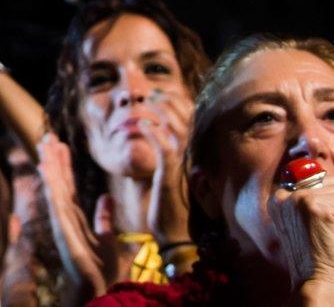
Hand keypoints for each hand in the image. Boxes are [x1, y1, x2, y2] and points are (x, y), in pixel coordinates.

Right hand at [37, 133, 113, 296]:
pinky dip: (50, 185)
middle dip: (53, 160)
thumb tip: (106, 197)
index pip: (68, 185)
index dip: (64, 165)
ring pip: (54, 188)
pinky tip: (45, 168)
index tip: (60, 145)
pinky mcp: (62, 230)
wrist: (102, 289)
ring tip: (45, 144)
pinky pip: (55, 202)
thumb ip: (105, 217)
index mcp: (77, 218)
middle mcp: (66, 218)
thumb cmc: (105, 270)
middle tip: (47, 137)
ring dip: (49, 166)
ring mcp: (62, 224)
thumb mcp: (110, 237)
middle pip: (58, 182)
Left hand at [140, 89, 192, 244]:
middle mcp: (190, 161)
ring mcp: (181, 169)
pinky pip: (164, 150)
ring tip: (149, 100)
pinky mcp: (170, 178)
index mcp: (191, 160)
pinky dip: (154, 134)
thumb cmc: (173, 213)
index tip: (163, 95)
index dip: (179, 106)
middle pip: (187, 122)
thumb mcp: (173, 182)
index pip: (190, 125)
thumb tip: (174, 147)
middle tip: (154, 93)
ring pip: (178, 131)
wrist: (177, 240)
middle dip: (171, 103)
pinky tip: (142, 124)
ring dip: (163, 112)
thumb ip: (173, 164)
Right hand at [269, 180, 333, 299]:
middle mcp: (283, 196)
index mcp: (278, 198)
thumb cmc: (317, 254)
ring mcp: (298, 199)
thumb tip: (327, 172)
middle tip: (332, 232)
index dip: (330, 202)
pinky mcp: (315, 207)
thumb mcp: (306, 221)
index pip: (315, 178)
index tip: (324, 226)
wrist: (317, 281)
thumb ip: (311, 197)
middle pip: (330, 182)